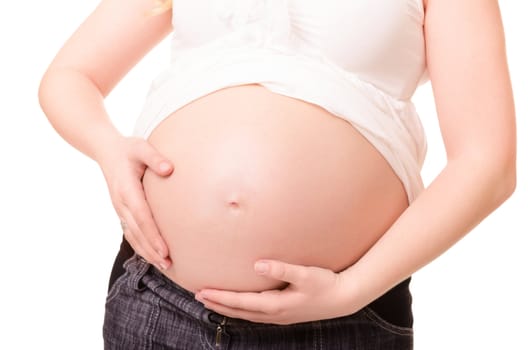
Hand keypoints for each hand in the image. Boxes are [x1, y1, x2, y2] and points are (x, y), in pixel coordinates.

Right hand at [98, 136, 173, 269]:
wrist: (106, 150)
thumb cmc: (128, 148)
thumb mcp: (141, 147)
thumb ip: (154, 157)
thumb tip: (169, 169)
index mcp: (127, 189)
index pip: (142, 217)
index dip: (153, 235)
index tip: (164, 249)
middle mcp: (121, 203)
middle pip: (137, 232)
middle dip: (152, 249)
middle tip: (168, 264)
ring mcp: (119, 208)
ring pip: (132, 235)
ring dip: (146, 251)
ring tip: (163, 264)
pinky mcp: (121, 210)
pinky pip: (129, 231)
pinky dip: (140, 245)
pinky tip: (151, 255)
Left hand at [195, 260, 350, 324]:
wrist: (344, 299)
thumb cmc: (325, 284)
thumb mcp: (305, 274)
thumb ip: (281, 269)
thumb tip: (257, 265)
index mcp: (276, 305)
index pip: (240, 302)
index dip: (220, 297)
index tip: (202, 292)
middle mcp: (274, 314)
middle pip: (239, 311)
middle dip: (218, 305)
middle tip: (198, 297)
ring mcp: (279, 317)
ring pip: (246, 315)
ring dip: (227, 308)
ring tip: (212, 302)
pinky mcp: (284, 314)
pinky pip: (255, 315)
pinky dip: (241, 310)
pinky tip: (239, 306)